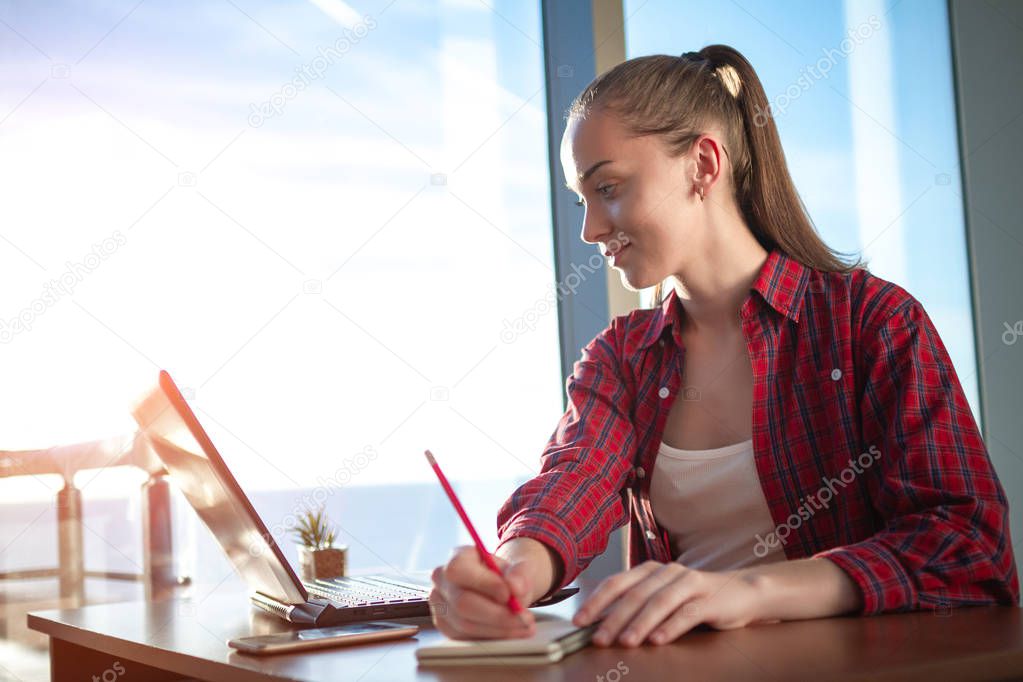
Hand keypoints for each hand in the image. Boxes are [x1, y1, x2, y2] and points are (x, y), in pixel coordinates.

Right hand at [429, 545, 536, 639]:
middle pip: (462, 602)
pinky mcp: (444, 625)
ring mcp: (439, 604)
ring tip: (523, 626)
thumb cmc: (504, 577)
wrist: (500, 588)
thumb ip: (520, 574)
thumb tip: (515, 587)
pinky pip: (466, 637)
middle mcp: (442, 580)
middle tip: (523, 618)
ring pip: (465, 623)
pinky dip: (491, 636)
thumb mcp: (518, 568)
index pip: (459, 570)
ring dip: (498, 628)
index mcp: (457, 558)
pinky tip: (510, 631)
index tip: (508, 596)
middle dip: (497, 614)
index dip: (483, 584)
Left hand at [572, 560, 769, 646]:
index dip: (597, 602)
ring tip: (626, 642)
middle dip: (614, 618)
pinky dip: (671, 626)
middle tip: (599, 639)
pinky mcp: (710, 598)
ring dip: (640, 623)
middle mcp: (667, 572)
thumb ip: (637, 606)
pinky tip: (658, 640)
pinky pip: (688, 613)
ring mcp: (689, 583)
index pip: (617, 583)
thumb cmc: (695, 598)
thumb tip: (602, 624)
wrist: (741, 592)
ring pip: (659, 602)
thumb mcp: (662, 598)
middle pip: (635, 594)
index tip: (580, 621)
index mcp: (651, 570)